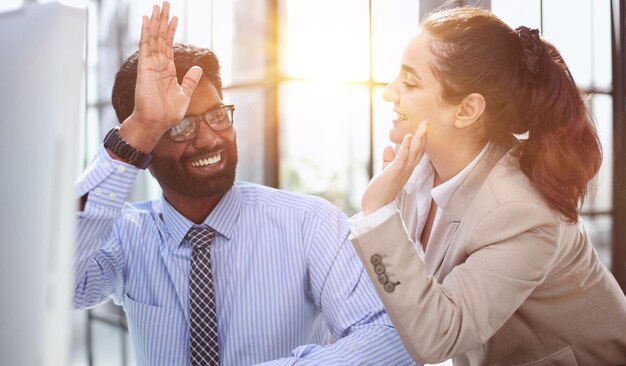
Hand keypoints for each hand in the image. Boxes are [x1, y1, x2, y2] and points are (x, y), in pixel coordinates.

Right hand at [118, 2, 202, 151]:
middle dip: (162, 20)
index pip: (168, 45)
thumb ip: (190, 80)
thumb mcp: (185, 94)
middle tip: (165, 4)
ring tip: (157, 6)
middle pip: (160, 37)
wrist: (157, 123)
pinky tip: (146, 20)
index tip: (174, 17)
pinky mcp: (145, 68)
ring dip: (155, 22)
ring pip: (153, 38)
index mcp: (167, 70)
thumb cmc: (168, 113)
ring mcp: (150, 65)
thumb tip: (198, 68)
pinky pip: (145, 47)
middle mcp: (158, 64)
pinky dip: (146, 32)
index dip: (171, 30)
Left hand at [361, 121, 428, 215]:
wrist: (374, 208)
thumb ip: (388, 160)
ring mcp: (402, 172)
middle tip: (427, 122)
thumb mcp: (385, 172)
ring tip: (423, 126)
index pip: (416, 153)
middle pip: (419, 151)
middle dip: (424, 137)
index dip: (421, 141)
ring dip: (419, 139)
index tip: (424, 128)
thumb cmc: (380, 191)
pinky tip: (408, 137)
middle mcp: (407, 170)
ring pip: (414, 153)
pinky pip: (402, 159)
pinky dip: (406, 147)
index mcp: (406, 170)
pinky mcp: (394, 174)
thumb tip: (388, 148)